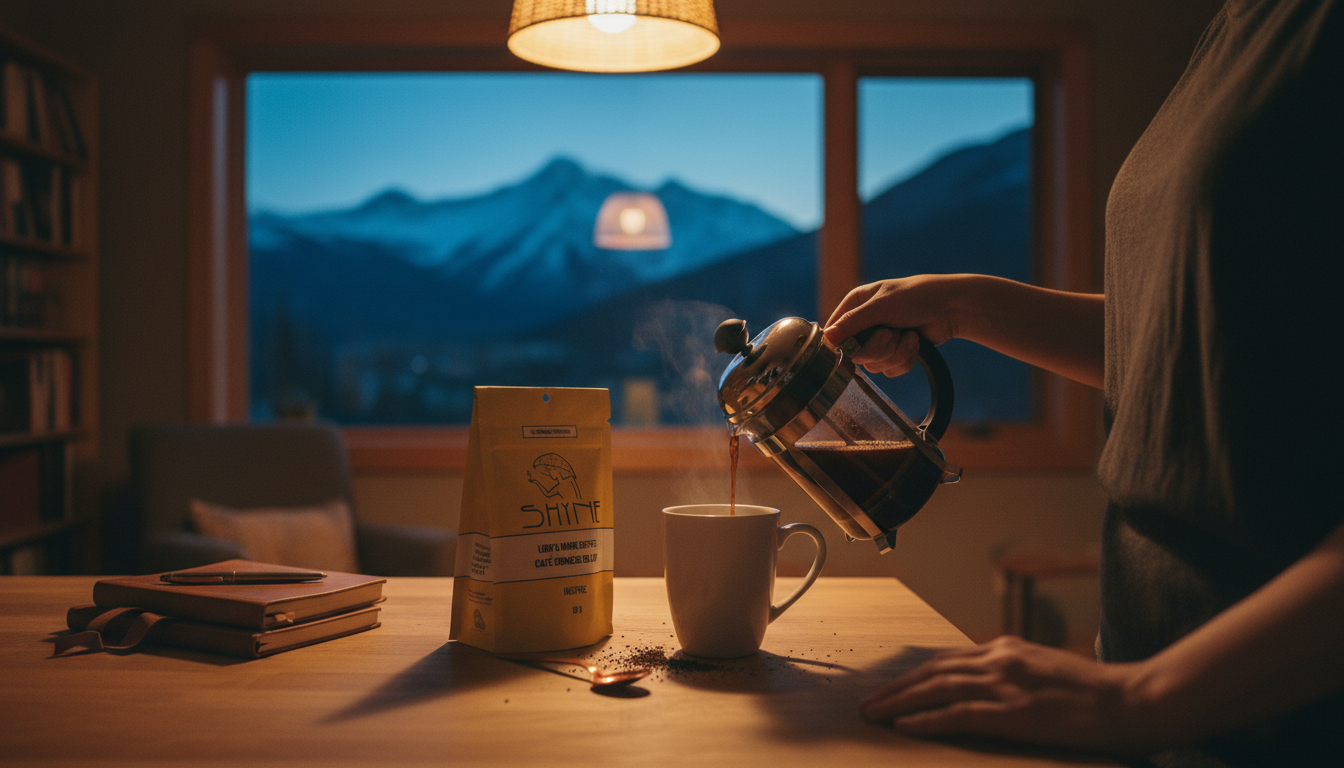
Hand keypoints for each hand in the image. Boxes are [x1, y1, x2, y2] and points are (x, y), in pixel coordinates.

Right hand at [823, 275, 963, 377]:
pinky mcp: (896, 353)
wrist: (952, 307)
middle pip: (855, 353)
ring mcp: (881, 339)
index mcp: (856, 304)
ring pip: (874, 365)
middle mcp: (865, 323)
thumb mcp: (881, 306)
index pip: (834, 331)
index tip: (854, 346)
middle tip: (891, 333)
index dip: (842, 343)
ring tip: (909, 335)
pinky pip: (890, 370)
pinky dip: (906, 358)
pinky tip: (915, 341)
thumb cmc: (917, 296)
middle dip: (878, 347)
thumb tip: (827, 338)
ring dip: (896, 352)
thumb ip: (852, 322)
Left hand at [861, 636, 1158, 754]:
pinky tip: (905, 725)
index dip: (913, 675)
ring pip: (937, 690)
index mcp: (1007, 649)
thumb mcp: (1045, 672)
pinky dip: (928, 719)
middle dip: (896, 689)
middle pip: (932, 671)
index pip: (946, 660)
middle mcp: (1000, 659)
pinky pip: (960, 714)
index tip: (889, 688)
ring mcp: (1007, 684)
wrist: (1134, 700)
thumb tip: (984, 686)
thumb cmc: (1095, 693)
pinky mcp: (1016, 713)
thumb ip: (1012, 674)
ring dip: (899, 703)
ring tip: (874, 715)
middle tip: (867, 705)